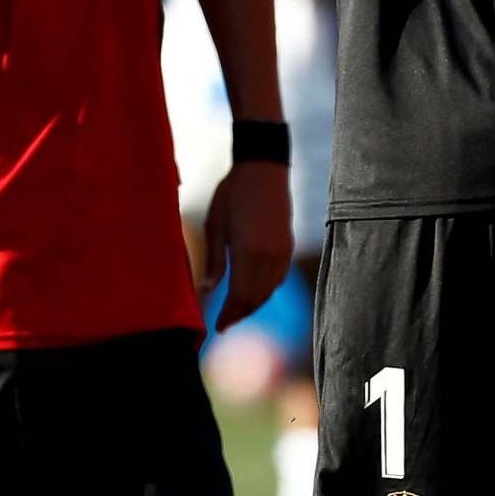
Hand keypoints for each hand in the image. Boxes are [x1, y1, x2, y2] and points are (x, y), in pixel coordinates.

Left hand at [199, 161, 293, 332]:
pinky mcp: (288, 245)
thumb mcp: (215, 224)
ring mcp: (282, 251)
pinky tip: (254, 291)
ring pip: (269, 290)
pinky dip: (266, 290)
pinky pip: (278, 277)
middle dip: (239, 314)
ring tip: (236, 312)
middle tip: (224, 324)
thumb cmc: (232, 193)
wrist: (263, 168)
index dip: (228, 315)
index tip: (216, 328)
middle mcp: (269, 256)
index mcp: (248, 252)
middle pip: (256, 298)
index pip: (239, 296)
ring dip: (253, 304)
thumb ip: (213, 260)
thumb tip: (206, 289)